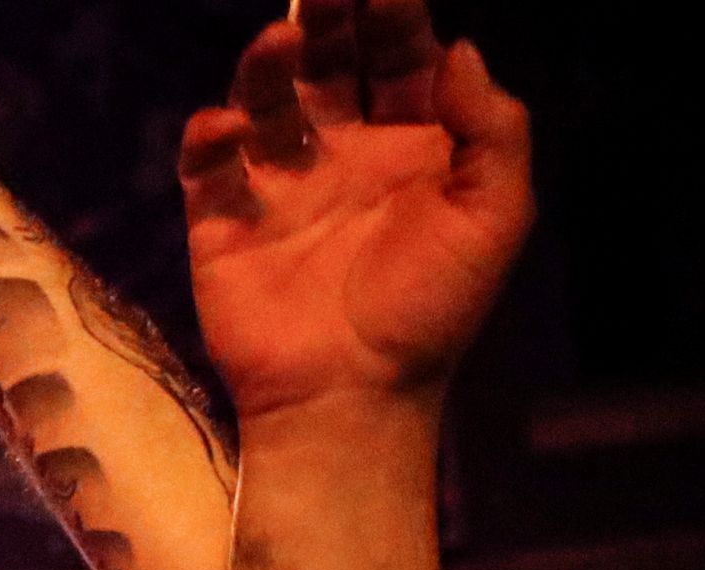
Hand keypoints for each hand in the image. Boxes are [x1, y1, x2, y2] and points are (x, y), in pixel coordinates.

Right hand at [181, 0, 530, 417]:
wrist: (354, 396)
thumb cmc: (432, 309)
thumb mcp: (497, 214)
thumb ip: (492, 127)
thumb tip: (460, 47)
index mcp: (413, 146)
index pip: (402, 59)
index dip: (395, 16)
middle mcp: (343, 154)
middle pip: (330, 65)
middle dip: (327, 21)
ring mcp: (279, 188)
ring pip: (267, 104)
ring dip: (266, 67)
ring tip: (276, 39)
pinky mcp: (223, 225)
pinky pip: (208, 168)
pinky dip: (210, 138)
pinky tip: (225, 125)